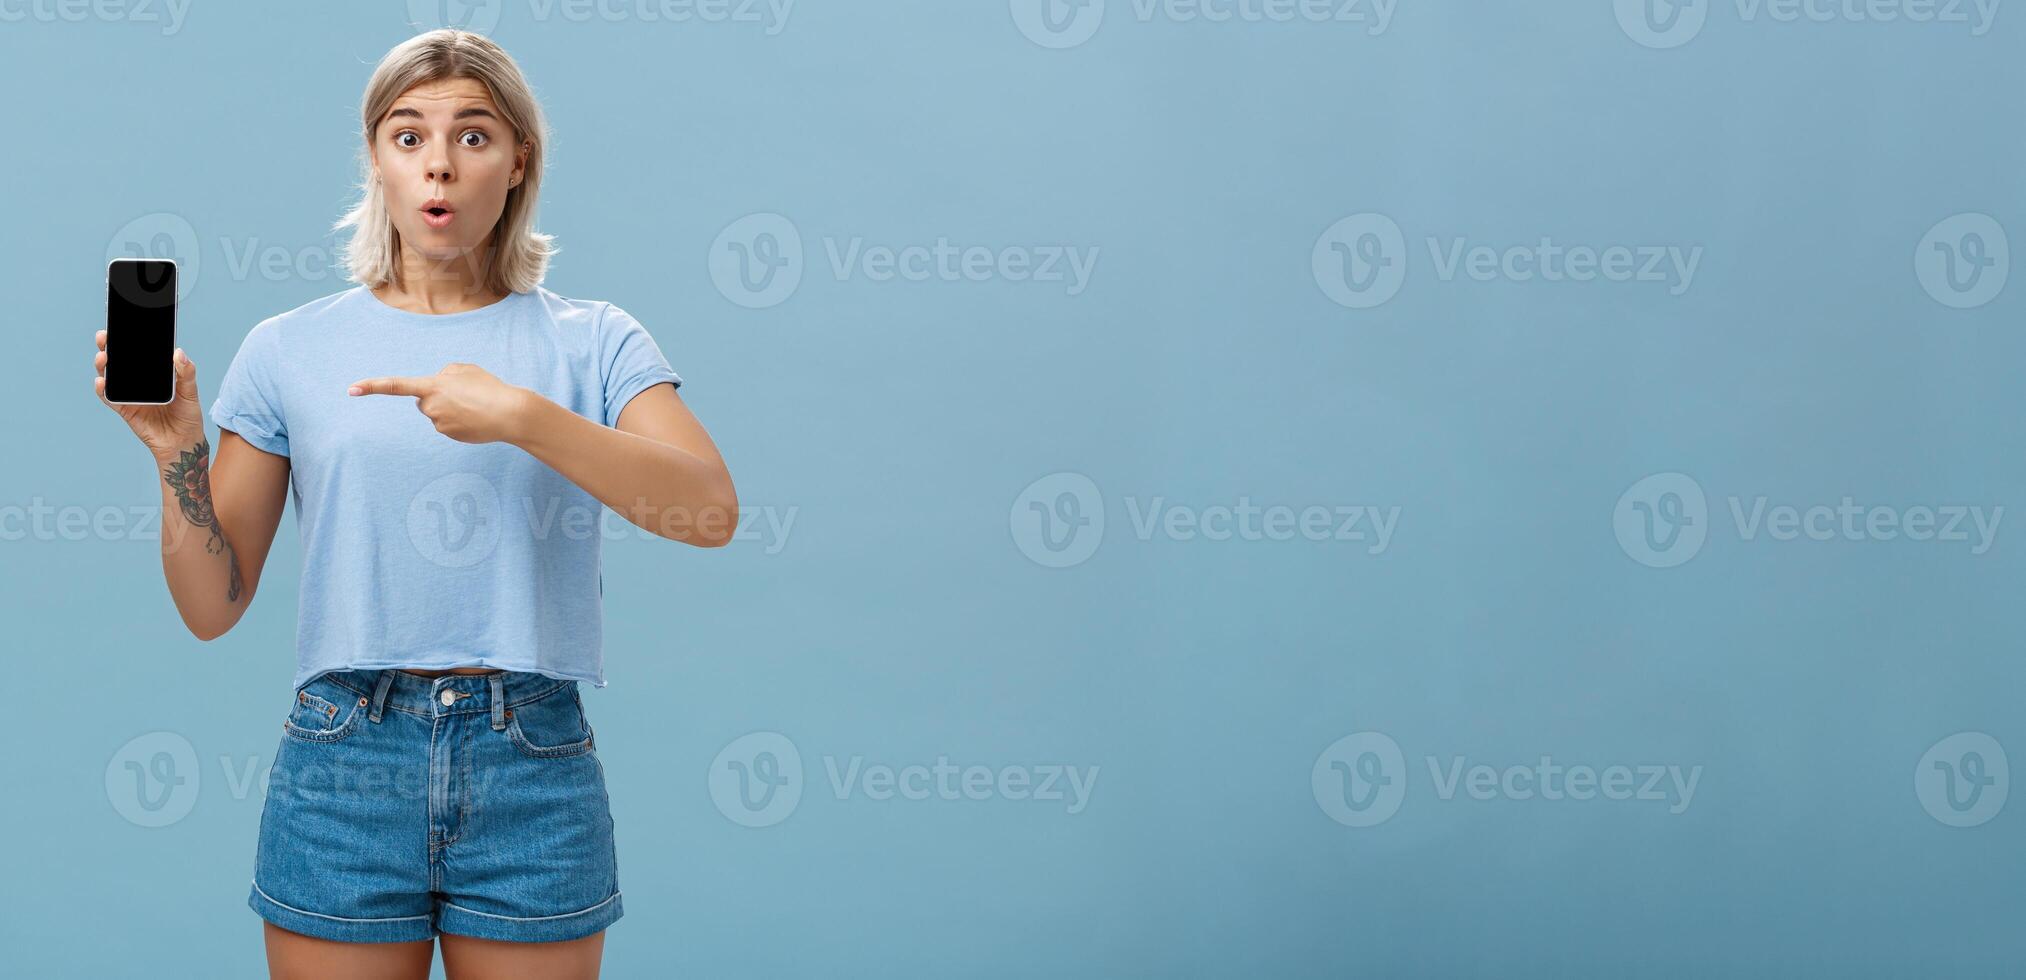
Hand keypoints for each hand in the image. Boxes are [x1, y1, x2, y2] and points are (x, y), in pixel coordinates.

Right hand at [95, 330, 205, 460]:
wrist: (183, 441)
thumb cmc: (187, 414)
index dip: (127, 338)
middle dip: (108, 346)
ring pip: (110, 376)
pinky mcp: (124, 409)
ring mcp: (129, 394)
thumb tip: (178, 352)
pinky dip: (103, 390)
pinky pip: (109, 398)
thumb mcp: (191, 391)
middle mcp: (138, 380)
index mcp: (153, 372)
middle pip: (118, 360)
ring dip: (103, 365)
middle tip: (104, 337)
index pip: (137, 352)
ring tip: (103, 357)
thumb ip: (186, 372)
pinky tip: (101, 382)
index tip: (121, 325)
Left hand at [348, 362, 532, 444]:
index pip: (396, 386)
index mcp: (432, 387)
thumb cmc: (489, 387)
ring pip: (438, 414)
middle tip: (464, 394)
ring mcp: (440, 424)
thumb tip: (437, 386)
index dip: (372, 386)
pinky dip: (460, 421)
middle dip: (437, 397)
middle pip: (424, 401)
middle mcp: (431, 407)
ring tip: (475, 405)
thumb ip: (445, 373)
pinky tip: (477, 418)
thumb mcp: (465, 369)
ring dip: (452, 408)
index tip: (351, 390)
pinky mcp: (450, 436)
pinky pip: (449, 425)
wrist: (510, 413)